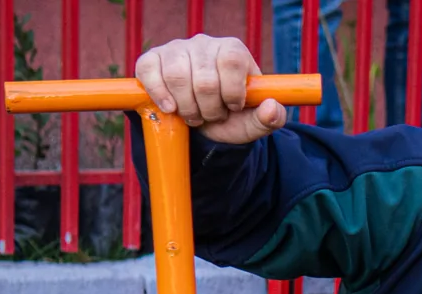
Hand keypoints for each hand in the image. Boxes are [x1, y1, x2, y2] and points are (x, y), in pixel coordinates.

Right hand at [135, 34, 285, 144]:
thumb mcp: (253, 122)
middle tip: (212, 116)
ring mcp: (176, 49)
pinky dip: (159, 95)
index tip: (232, 107)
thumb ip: (271, 118)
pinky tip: (171, 108)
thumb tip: (272, 107)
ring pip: (177, 77)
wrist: (201, 120)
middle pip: (204, 78)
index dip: (231, 91)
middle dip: (209, 109)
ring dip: (186, 107)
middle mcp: (204, 43)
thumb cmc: (230, 116)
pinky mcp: (152, 59)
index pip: (231, 61)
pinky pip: (149, 72)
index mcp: (233, 50)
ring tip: (194, 115)